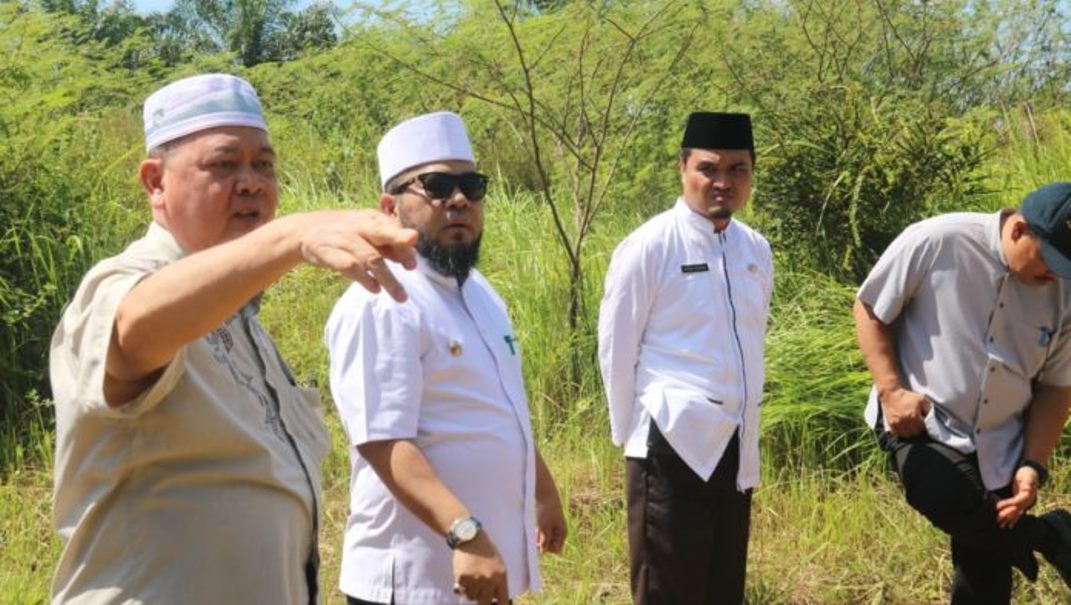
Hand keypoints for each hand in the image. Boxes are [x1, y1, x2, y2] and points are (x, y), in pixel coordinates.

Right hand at [294, 210, 417, 301]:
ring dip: (388, 279)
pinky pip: (349, 267)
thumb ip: (388, 244)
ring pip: (370, 258)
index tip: (412, 265)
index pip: (392, 228)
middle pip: (382, 234)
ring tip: (401, 297)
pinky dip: (364, 279)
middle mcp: (359, 226)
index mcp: (371, 219)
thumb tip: (411, 260)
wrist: (304, 230)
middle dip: (399, 244)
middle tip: (412, 266)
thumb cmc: (344, 232)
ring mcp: (343, 239)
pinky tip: (375, 289)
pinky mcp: (328, 253)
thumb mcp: (366, 231)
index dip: (404, 245)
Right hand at [452, 533, 508, 604]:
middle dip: (482, 601)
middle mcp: (488, 580)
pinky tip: (463, 575)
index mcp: (501, 577)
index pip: (503, 601)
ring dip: (471, 591)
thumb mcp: (499, 565)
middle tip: (480, 595)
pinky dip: (461, 586)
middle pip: (485, 603)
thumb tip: (494, 600)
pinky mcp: (462, 578)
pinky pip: (461, 590)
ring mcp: (474, 580)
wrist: (470, 538)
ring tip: (471, 579)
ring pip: (471, 597)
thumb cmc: (486, 551)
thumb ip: (498, 582)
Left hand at [536, 488, 566, 553]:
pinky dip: (538, 534)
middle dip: (543, 544)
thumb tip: (542, 552)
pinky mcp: (547, 523)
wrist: (545, 494)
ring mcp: (553, 527)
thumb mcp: (544, 527)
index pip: (556, 550)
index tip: (539, 543)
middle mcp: (559, 532)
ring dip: (539, 539)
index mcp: (562, 533)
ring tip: (535, 531)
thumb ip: (544, 541)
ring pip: (546, 540)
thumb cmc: (546, 511)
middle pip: (551, 546)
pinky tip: (535, 529)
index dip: (547, 549)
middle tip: (535, 537)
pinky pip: (543, 534)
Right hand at [880, 387, 929, 437]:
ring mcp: (897, 424)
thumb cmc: (907, 396)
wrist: (891, 394)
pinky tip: (904, 429)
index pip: (922, 428)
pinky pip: (897, 434)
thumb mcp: (921, 399)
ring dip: (910, 433)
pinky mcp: (891, 424)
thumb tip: (930, 417)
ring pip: (906, 435)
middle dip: (917, 431)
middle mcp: (905, 421)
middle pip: (915, 433)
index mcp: (914, 416)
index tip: (923, 425)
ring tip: (911, 429)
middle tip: (918, 427)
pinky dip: (901, 433)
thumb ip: (928, 408)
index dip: (924, 427)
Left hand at [996, 465, 1040, 528]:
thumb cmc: (1027, 473)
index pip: (1017, 501)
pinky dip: (1013, 520)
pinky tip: (1009, 526)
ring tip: (1001, 526)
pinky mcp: (1022, 504)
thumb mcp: (1028, 475)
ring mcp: (1025, 504)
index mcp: (1028, 495)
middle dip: (1007, 515)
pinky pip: (1017, 513)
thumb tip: (1027, 488)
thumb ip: (1028, 482)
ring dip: (1009, 519)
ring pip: (1016, 513)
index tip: (998, 506)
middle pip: (1016, 510)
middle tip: (998, 519)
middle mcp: (1028, 501)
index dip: (1007, 504)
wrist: (1031, 473)